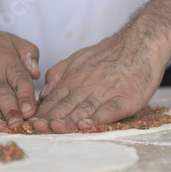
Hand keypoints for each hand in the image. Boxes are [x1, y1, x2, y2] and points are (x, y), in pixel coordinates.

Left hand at [32, 29, 169, 132]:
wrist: (141, 42)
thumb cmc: (111, 53)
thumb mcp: (79, 57)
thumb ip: (59, 73)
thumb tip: (43, 93)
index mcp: (75, 79)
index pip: (54, 99)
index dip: (42, 112)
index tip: (29, 124)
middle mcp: (88, 87)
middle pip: (66, 105)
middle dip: (50, 118)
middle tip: (36, 129)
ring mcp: (107, 93)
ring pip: (84, 109)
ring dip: (69, 120)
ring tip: (56, 128)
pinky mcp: (126, 98)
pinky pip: (110, 110)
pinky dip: (97, 118)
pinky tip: (87, 125)